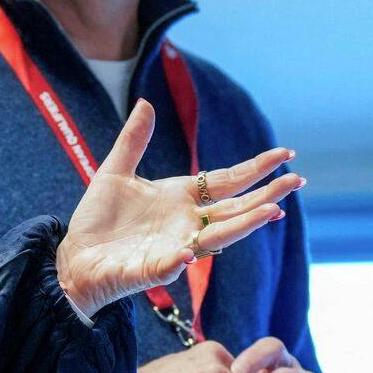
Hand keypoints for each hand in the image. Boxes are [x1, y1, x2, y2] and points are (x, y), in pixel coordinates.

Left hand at [55, 100, 303, 318]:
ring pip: (218, 237)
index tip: (286, 154)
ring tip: (272, 212)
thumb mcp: (115, 171)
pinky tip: (189, 250)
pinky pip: (170, 265)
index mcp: (181, 197)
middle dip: (267, 195)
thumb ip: (134, 140)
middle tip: (298, 181)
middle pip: (236, 208)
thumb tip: (145, 103)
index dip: (256, 168)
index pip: (228, 180)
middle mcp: (186, 222)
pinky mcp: (152, 269)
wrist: (75, 255)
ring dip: (245, 225)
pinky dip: (181, 258)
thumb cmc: (98, 219)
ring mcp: (174, 247)